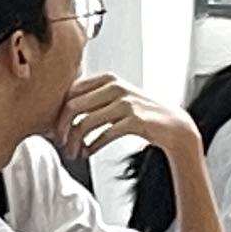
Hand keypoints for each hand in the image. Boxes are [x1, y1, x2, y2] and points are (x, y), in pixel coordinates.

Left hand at [57, 74, 190, 159]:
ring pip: (86, 122)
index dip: (59, 111)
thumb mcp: (118, 98)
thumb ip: (94, 99)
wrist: (173, 126)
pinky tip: (88, 152)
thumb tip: (63, 113)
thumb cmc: (142, 114)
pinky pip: (103, 135)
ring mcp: (125, 103)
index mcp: (108, 79)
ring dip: (75, 141)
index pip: (71, 91)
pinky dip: (91, 146)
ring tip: (74, 152)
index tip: (56, 127)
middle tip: (61, 142)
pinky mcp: (134, 121)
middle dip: (63, 128)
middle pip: (74, 106)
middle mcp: (115, 87)